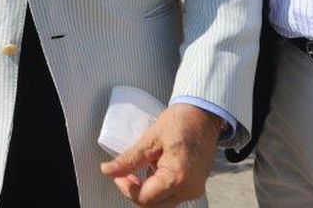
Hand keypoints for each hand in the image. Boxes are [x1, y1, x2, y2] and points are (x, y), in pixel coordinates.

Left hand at [99, 102, 222, 205]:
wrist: (204, 114)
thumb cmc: (182, 121)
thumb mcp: (150, 138)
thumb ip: (129, 159)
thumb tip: (108, 170)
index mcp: (177, 178)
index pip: (144, 198)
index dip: (126, 188)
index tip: (118, 175)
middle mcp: (188, 189)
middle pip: (154, 206)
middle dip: (135, 192)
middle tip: (125, 174)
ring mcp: (194, 189)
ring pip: (163, 203)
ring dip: (147, 191)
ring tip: (140, 169)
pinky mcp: (195, 185)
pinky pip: (172, 195)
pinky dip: (159, 188)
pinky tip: (154, 170)